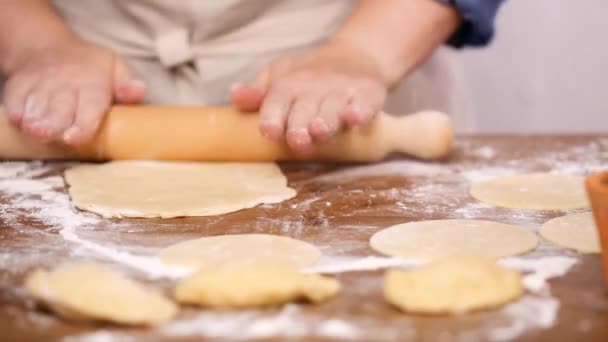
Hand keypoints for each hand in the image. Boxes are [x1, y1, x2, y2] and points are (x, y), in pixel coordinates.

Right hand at [2, 36, 144, 144]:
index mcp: (92, 85)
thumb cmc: (89, 67)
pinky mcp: (18, 88)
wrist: (47, 48)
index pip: (89, 107)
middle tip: (52, 136)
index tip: (75, 137)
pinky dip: (16, 112)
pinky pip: (14, 101)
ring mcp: (39, 87)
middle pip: (59, 110)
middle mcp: (64, 86)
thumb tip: (138, 92)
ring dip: (35, 120)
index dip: (82, 124)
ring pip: (36, 107)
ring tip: (36, 131)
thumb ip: (126, 84)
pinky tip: (20, 122)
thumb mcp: (115, 68)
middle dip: (56, 124)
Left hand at [231, 42, 387, 152]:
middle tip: (296, 139)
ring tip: (319, 130)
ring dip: (326, 121)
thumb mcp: (278, 77)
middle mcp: (314, 89)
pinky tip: (354, 118)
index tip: (269, 131)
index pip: (276, 102)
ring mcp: (341, 91)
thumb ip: (257, 93)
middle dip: (300, 125)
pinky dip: (360, 111)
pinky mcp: (367, 94)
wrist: (355, 56)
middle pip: (304, 111)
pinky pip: (365, 103)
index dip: (272, 117)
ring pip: (332, 110)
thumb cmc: (307, 76)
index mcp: (287, 87)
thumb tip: (234, 95)